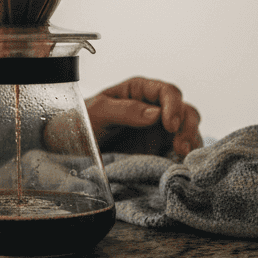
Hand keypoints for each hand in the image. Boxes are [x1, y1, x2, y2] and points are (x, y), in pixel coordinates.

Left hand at [86, 77, 202, 156]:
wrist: (67, 146)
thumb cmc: (80, 121)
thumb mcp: (98, 112)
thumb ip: (126, 110)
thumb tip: (156, 114)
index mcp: (140, 91)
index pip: (168, 92)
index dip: (174, 107)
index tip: (170, 125)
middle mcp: (154, 108)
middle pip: (185, 111)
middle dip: (187, 127)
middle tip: (181, 147)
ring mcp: (158, 130)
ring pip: (187, 132)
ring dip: (190, 143)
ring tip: (183, 158)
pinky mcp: (158, 151)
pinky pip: (179, 152)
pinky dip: (185, 158)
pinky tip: (181, 166)